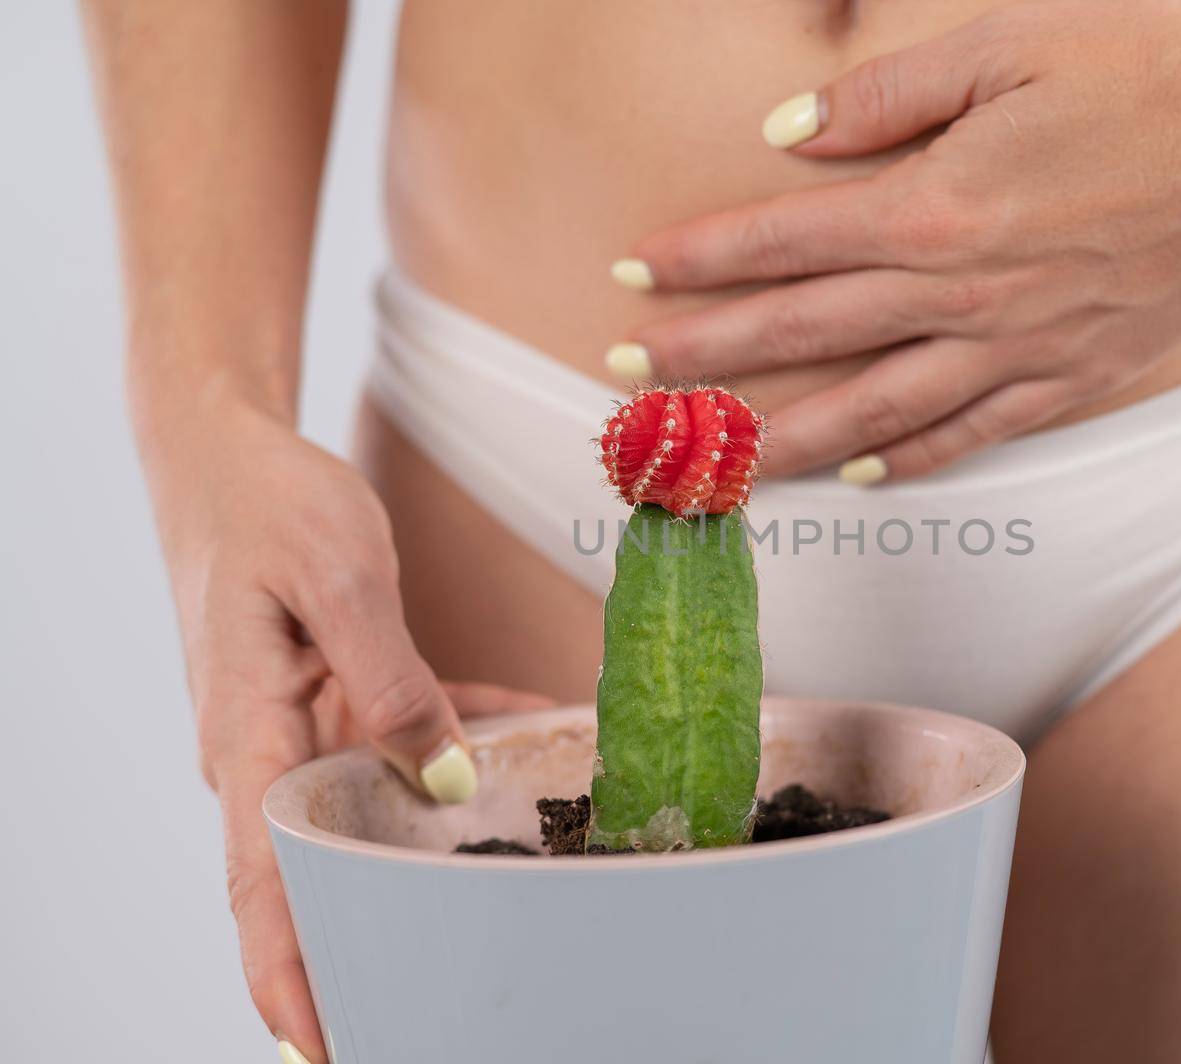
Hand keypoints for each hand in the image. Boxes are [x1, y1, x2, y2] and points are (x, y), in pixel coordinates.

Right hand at [144, 401, 551, 1062]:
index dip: (290, 973)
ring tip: (503, 891)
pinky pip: (402, 740)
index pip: (262, 883)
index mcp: (249, 734)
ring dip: (430, 845)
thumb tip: (440, 778)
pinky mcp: (334, 697)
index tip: (319, 1046)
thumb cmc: (270, 505)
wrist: (228, 454)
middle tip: (442, 997)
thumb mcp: (341, 578)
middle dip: (369, 938)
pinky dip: (460, 743)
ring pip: (371, 811)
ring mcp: (301, 727)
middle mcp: (269, 751)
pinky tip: (526, 735)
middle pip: (318, 871)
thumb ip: (393, 681)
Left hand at [618, 1, 1180, 480]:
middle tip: (625, 389)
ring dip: (778, 445)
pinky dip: (904, 462)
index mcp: (935, 207)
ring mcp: (1018, 348)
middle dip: (703, 362)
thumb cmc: (1145, 70)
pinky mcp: (1071, 378)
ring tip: (710, 472)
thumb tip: (786, 134)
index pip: (781, 244)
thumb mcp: (1004, 46)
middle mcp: (964, 295)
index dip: (696, 262)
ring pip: (871, 415)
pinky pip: (969, 435)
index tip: (627, 279)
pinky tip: (854, 477)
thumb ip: (883, 97)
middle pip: (803, 338)